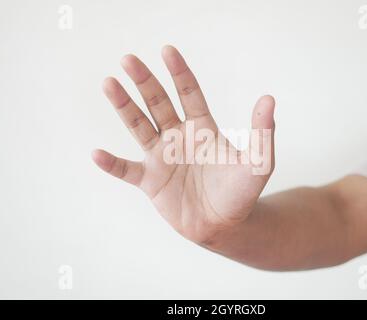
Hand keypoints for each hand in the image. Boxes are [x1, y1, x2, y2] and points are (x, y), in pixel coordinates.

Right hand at [92, 46, 275, 244]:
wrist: (224, 224)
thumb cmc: (241, 192)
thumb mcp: (257, 162)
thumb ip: (261, 132)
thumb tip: (269, 98)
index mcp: (201, 128)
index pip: (189, 93)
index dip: (179, 73)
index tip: (168, 51)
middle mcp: (177, 137)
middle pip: (158, 103)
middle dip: (144, 81)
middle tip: (129, 59)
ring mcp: (161, 158)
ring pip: (138, 127)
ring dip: (124, 107)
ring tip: (109, 83)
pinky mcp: (150, 181)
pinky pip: (126, 170)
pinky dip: (112, 164)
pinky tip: (97, 154)